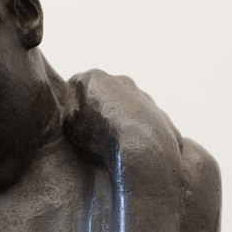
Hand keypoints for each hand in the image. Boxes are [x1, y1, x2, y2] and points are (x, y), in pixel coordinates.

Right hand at [63, 70, 182, 177]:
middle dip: (100, 109)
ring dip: (123, 122)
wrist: (143, 151)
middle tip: (94, 133)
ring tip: (116, 147)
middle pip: (106, 93)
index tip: (74, 121)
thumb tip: (76, 107)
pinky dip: (142, 135)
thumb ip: (70, 109)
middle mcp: (122, 82)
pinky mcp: (162, 117)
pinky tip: (137, 152)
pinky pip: (148, 126)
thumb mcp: (69, 124)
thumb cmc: (100, 137)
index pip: (77, 84)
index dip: (73, 103)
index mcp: (96, 79)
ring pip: (129, 109)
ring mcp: (146, 98)